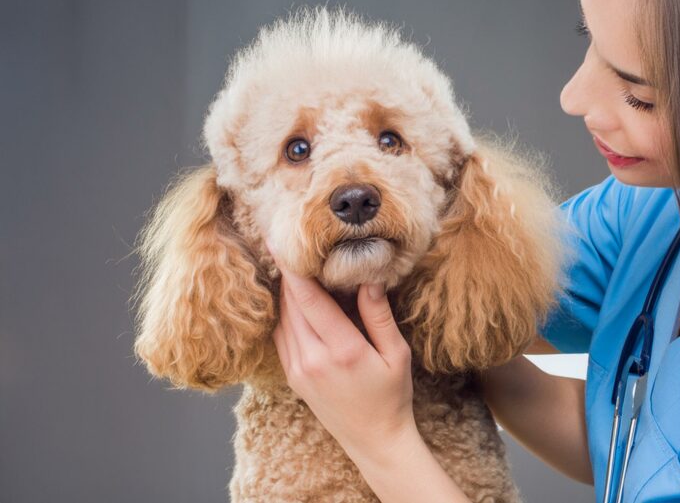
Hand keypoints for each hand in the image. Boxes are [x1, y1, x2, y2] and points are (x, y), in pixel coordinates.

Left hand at [267, 243, 416, 463]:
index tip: (281, 242)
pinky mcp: (293, 378)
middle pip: (291, 305)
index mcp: (342, 351)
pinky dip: (286, 314)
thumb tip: (368, 279)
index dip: (293, 269)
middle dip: (288, 273)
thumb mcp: (396, 354)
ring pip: (282, 320)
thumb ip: (379, 316)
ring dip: (286, 293)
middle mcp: (313, 360)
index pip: (309, 299)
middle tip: (287, 244)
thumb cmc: (393, 396)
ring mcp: (298, 370)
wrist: (375, 440)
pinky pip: (282, 336)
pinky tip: (296, 300)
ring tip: (291, 266)